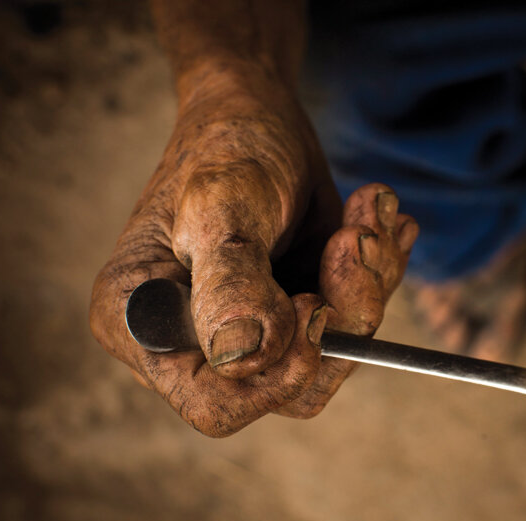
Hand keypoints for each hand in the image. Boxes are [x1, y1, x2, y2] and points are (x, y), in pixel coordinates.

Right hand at [90, 65, 417, 435]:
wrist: (257, 110)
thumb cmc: (226, 144)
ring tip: (370, 213)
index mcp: (147, 327)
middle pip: (291, 387)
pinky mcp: (294, 314)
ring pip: (336, 355)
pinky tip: (377, 218)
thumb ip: (231, 284)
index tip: (315, 307)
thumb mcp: (223, 203)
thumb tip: (246, 357)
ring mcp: (251, 331)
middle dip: (344, 312)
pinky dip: (378, 271)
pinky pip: (356, 324)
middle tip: (356, 238)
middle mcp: (194, 344)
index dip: (278, 375)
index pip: (215, 406)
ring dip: (369, 282)